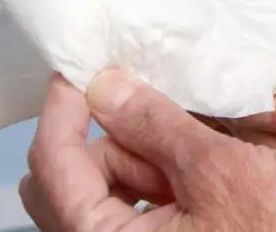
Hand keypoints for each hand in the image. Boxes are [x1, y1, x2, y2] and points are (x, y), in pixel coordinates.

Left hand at [21, 72, 275, 231]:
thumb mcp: (222, 169)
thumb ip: (157, 124)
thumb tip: (108, 89)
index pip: (52, 165)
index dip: (65, 107)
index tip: (82, 68)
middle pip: (71, 180)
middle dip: (112, 137)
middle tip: (158, 108)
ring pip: (108, 191)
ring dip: (146, 155)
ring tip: (202, 143)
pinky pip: (140, 206)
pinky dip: (165, 176)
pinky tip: (206, 162)